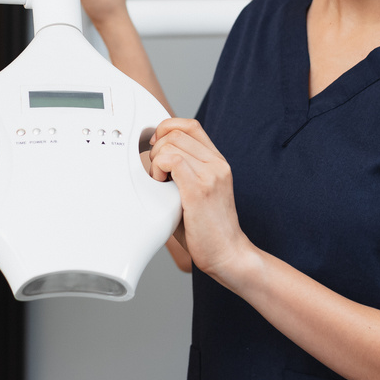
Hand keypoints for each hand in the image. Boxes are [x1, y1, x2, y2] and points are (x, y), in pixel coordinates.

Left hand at [148, 118, 253, 279]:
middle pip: (176, 131)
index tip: (155, 146)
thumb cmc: (207, 229)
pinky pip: (171, 160)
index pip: (190, 125)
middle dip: (156, 147)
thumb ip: (183, 172)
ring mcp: (211, 174)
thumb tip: (151, 160)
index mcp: (217, 162)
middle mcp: (217, 164)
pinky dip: (158, 169)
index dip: (167, 128)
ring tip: (159, 182)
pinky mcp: (199, 189)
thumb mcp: (198, 191)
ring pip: (171, 143)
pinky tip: (161, 186)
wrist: (228, 254)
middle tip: (156, 172)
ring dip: (156, 160)